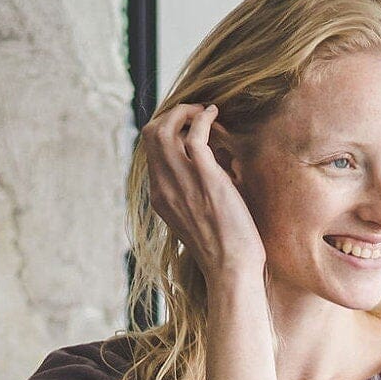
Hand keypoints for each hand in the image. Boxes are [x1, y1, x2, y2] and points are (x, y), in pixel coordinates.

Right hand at [138, 99, 267, 295]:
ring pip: (166, 128)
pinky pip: (195, 133)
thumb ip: (193, 193)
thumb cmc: (223, 248)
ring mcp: (181, 181)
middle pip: (151, 134)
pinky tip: (215, 114)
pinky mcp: (205, 176)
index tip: (187, 126)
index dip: (167, 130)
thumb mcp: (196, 218)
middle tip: (194, 113)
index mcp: (159, 197)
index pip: (150, 151)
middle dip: (171, 115)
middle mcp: (163, 187)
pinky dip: (203, 117)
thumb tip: (216, 165)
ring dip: (185, 111)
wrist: (230, 267)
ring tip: (204, 111)